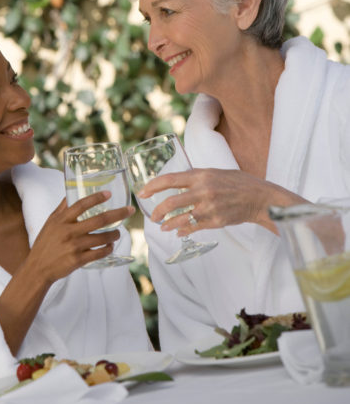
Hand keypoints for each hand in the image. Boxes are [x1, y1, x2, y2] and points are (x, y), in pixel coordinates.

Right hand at [27, 191, 133, 283]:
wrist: (38, 268)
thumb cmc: (45, 242)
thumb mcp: (50, 222)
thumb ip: (62, 208)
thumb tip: (71, 191)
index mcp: (61, 220)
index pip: (81, 205)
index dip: (96, 198)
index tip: (109, 194)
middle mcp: (68, 232)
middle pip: (98, 220)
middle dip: (117, 214)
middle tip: (129, 211)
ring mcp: (74, 246)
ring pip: (102, 238)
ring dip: (114, 234)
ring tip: (118, 233)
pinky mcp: (78, 260)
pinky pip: (99, 253)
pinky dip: (108, 248)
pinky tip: (110, 245)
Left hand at [139, 168, 305, 235]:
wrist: (261, 198)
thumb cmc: (238, 182)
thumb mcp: (215, 172)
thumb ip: (196, 177)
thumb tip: (176, 182)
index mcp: (201, 175)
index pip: (170, 179)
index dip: (153, 186)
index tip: (142, 193)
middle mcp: (203, 191)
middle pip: (171, 202)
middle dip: (157, 211)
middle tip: (152, 217)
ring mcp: (209, 208)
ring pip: (181, 218)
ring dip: (168, 224)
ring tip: (163, 226)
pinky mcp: (216, 222)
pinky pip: (194, 227)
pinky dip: (183, 230)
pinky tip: (179, 231)